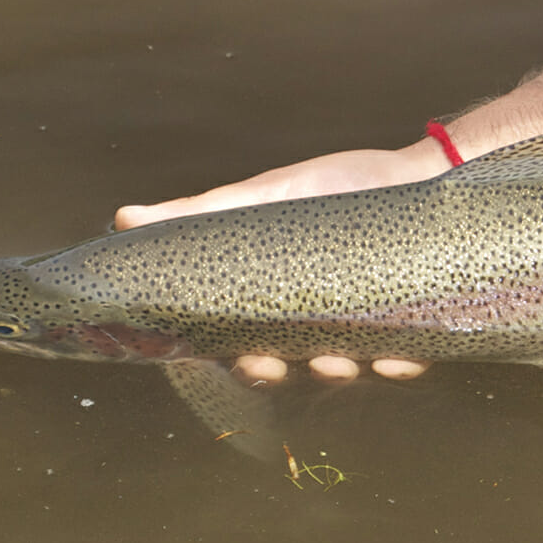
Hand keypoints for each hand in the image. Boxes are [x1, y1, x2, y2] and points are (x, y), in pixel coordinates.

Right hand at [114, 139, 449, 382]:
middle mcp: (315, 317)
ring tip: (333, 360)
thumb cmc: (338, 183)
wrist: (417, 171)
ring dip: (333, 371)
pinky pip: (406, 357)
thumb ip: (204, 214)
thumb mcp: (268, 194)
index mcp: (275, 293)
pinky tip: (393, 358)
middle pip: (283, 362)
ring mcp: (363, 324)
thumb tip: (125, 218)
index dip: (223, 356)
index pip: (237, 339)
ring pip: (341, 366)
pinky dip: (398, 363)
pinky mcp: (412, 324)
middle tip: (270, 365)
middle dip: (271, 370)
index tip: (218, 357)